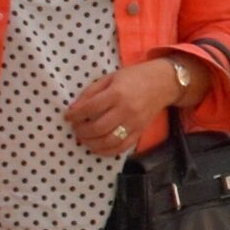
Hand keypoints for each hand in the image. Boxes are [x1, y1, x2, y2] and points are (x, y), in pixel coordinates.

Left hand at [66, 57, 187, 158]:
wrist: (162, 84)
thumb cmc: (134, 77)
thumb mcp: (110, 78)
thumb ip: (91, 92)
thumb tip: (74, 109)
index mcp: (117, 94)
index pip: (90, 108)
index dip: (75, 115)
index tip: (68, 117)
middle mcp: (125, 110)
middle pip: (98, 128)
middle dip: (81, 131)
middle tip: (75, 129)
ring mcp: (134, 123)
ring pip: (108, 141)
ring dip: (91, 143)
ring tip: (84, 139)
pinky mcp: (139, 132)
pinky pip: (122, 148)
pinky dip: (106, 151)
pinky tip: (97, 148)